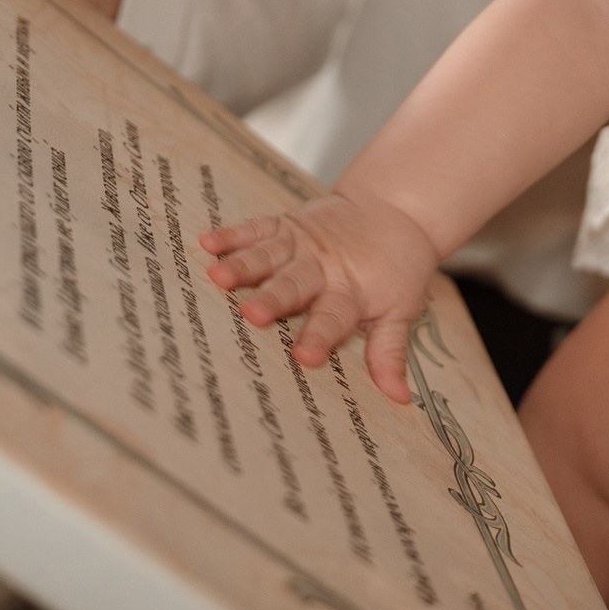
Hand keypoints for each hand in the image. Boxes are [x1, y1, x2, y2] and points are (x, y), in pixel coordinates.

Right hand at [200, 192, 440, 400]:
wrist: (394, 211)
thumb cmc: (393, 269)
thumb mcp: (400, 310)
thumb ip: (389, 352)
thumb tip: (399, 398)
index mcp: (351, 293)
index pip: (333, 318)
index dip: (320, 337)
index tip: (304, 357)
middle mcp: (322, 268)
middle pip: (294, 286)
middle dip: (272, 300)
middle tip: (251, 315)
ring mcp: (302, 244)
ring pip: (269, 256)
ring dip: (243, 266)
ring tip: (218, 276)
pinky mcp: (287, 224)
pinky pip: (257, 228)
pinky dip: (233, 235)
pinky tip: (208, 243)